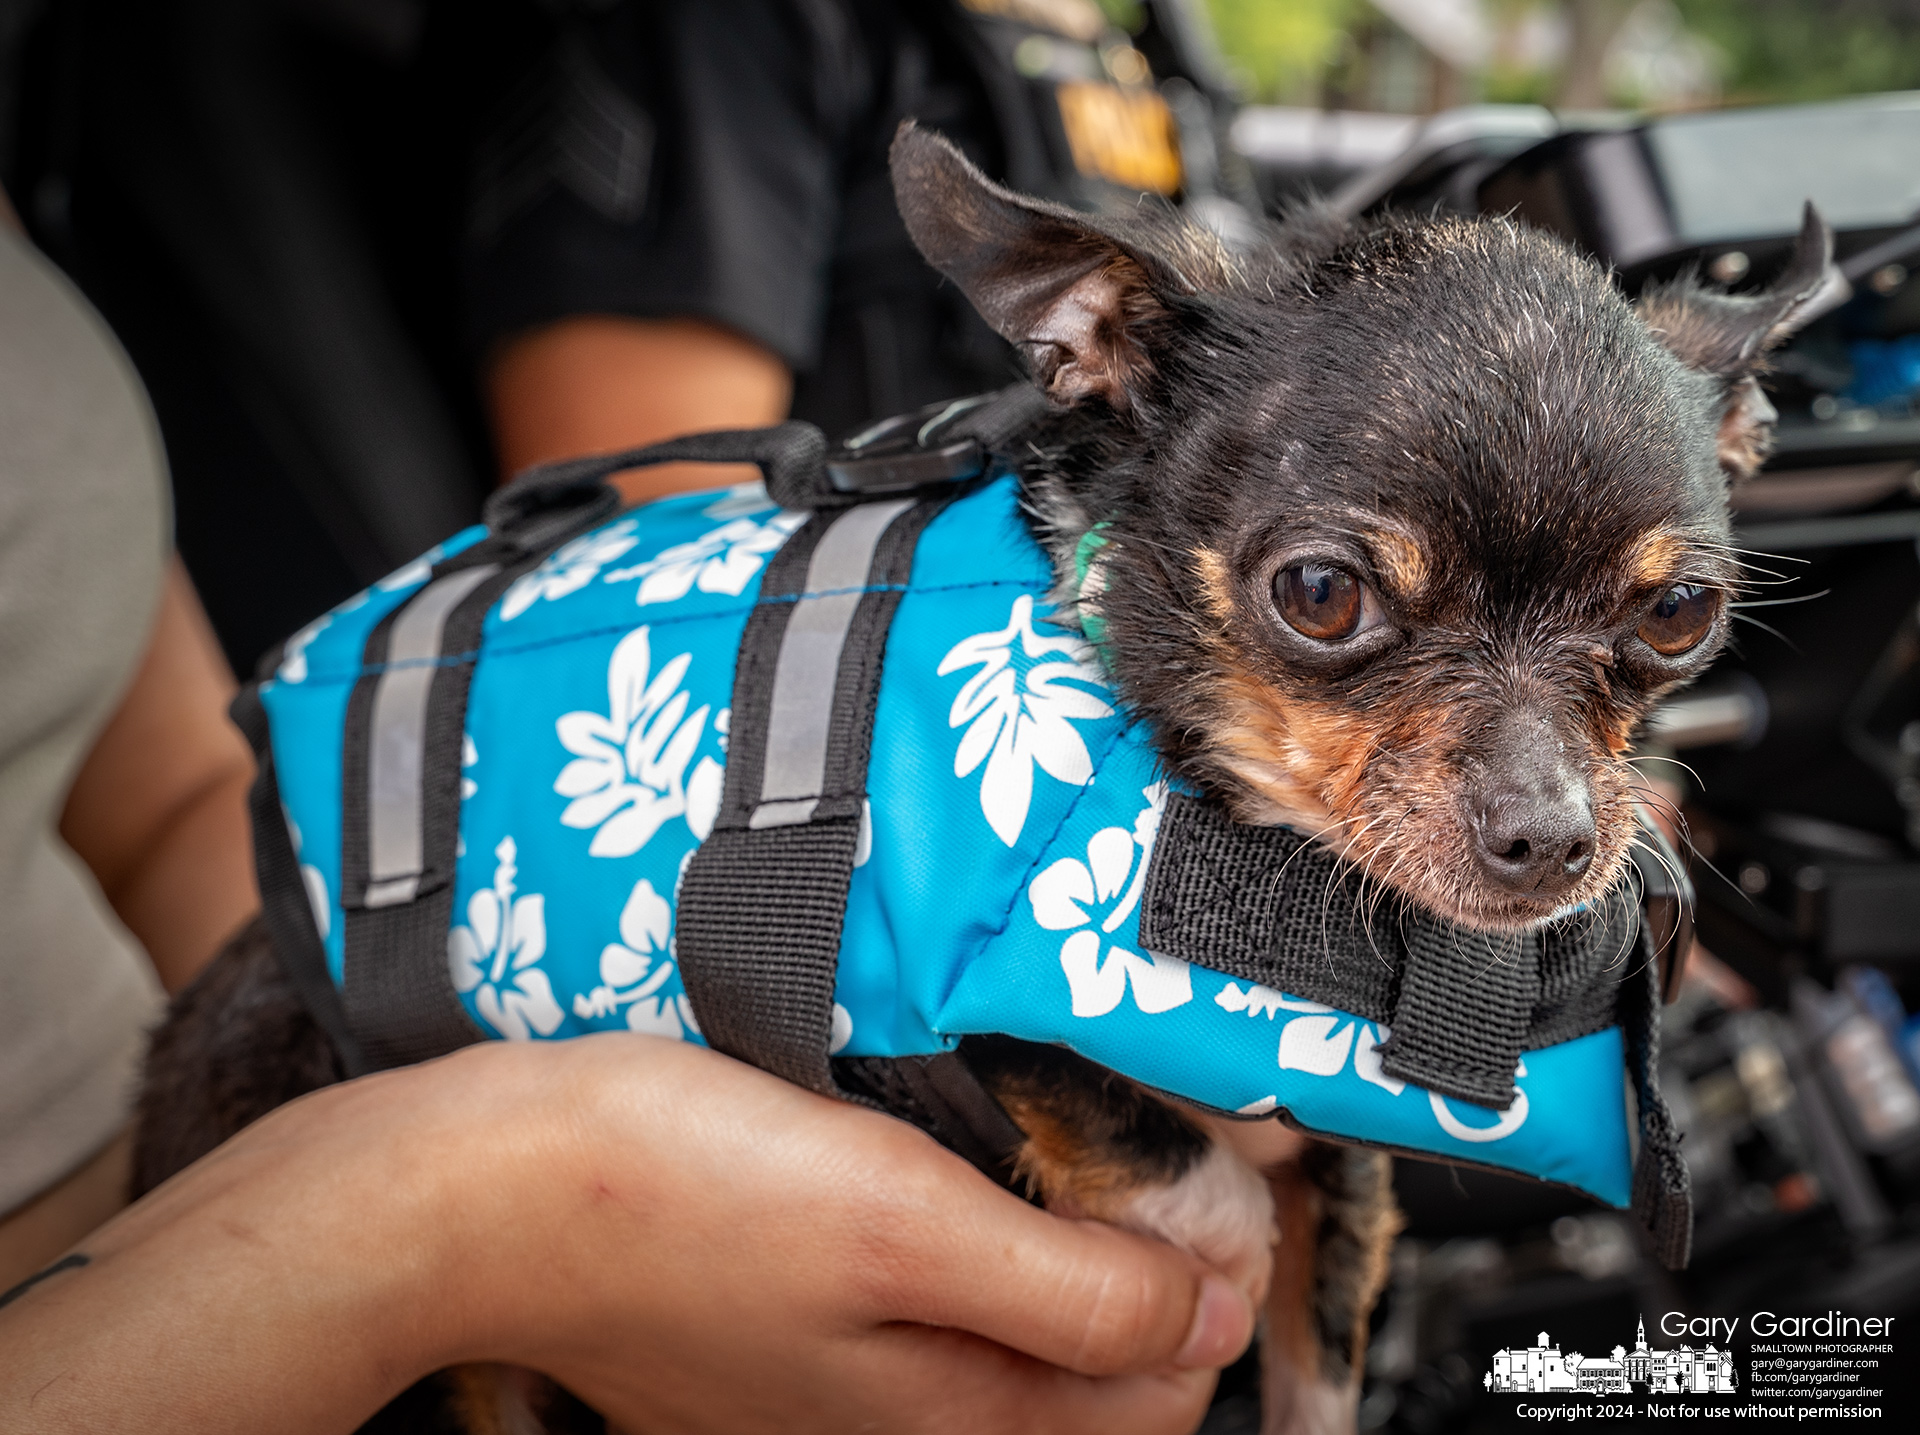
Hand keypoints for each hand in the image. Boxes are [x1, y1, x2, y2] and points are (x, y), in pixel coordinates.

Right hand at [1, 1036, 1251, 1433]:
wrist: (482, 1190)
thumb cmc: (673, 1194)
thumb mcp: (901, 1227)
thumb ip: (1064, 1289)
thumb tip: (1209, 1319)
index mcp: (947, 1419)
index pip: (1159, 1398)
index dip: (1205, 1285)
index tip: (1214, 1181)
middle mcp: (895, 1428)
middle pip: (1084, 1380)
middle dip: (1141, 1279)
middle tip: (1150, 1160)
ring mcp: (828, 1391)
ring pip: (1005, 1342)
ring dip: (1057, 1261)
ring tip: (1064, 1156)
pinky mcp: (776, 1338)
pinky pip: (923, 1315)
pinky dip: (969, 1255)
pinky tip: (949, 1181)